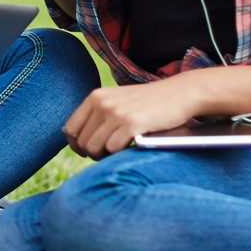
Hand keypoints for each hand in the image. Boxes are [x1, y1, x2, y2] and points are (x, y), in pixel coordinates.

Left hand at [62, 77, 202, 157]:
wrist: (180, 93)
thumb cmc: (149, 103)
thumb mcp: (118, 102)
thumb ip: (98, 114)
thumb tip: (75, 139)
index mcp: (96, 97)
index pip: (70, 129)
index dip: (77, 146)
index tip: (88, 153)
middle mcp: (102, 103)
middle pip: (82, 142)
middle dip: (92, 154)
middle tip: (108, 155)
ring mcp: (116, 113)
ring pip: (94, 148)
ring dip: (104, 156)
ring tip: (119, 152)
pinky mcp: (131, 123)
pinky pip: (112, 149)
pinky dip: (119, 154)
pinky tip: (131, 148)